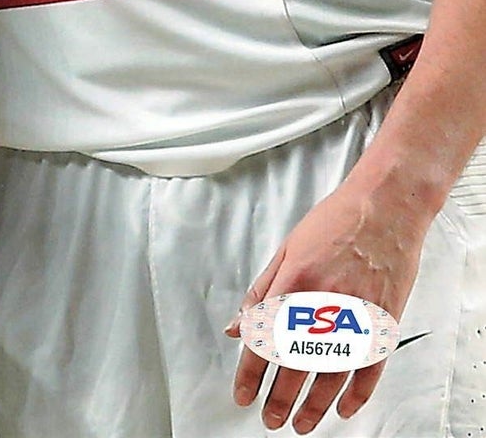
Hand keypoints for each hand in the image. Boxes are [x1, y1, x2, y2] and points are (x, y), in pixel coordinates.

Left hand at [228, 179, 428, 432]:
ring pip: (331, 374)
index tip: (242, 394)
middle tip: (269, 419)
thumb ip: (261, 291)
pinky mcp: (383, 321)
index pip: (264, 340)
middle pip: (296, 365)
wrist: (384, 207)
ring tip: (300, 424)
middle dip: (279, 398)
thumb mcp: (286, 249)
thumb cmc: (334, 221)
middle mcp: (322, 303)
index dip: (250, 373)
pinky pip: (369, 368)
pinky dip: (356, 394)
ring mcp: (356, 315)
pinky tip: (342, 408)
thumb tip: (238, 326)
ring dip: (313, 406)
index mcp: (293, 283)